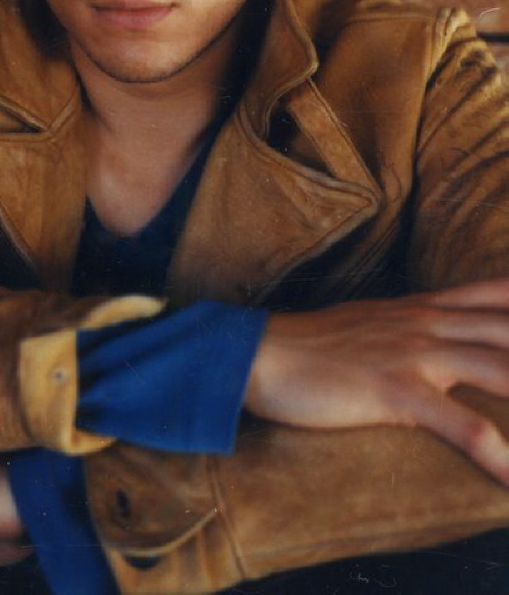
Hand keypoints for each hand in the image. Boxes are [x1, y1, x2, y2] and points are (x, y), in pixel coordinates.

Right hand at [245, 276, 508, 484]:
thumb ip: (412, 324)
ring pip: (500, 368)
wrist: (261, 352)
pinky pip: (461, 424)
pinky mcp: (394, 390)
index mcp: (423, 307)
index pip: (497, 294)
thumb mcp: (372, 324)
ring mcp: (413, 353)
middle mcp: (427, 323)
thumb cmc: (312, 345)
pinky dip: (498, 453)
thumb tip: (441, 333)